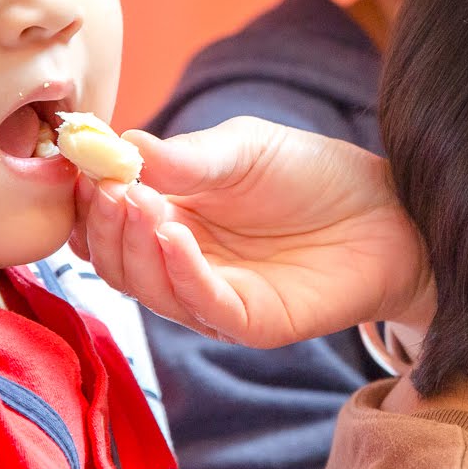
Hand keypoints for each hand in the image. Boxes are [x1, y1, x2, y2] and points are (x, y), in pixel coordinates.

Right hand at [70, 117, 433, 347]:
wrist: (388, 210)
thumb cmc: (312, 175)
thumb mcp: (243, 149)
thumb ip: (185, 156)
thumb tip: (117, 144)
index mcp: (168, 218)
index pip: (105, 221)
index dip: (86, 198)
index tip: (79, 164)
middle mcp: (179, 265)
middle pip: (115, 259)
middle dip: (105, 223)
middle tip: (109, 187)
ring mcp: (211, 298)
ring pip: (147, 286)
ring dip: (134, 245)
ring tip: (137, 201)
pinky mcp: (249, 324)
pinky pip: (201, 305)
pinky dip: (180, 271)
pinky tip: (172, 235)